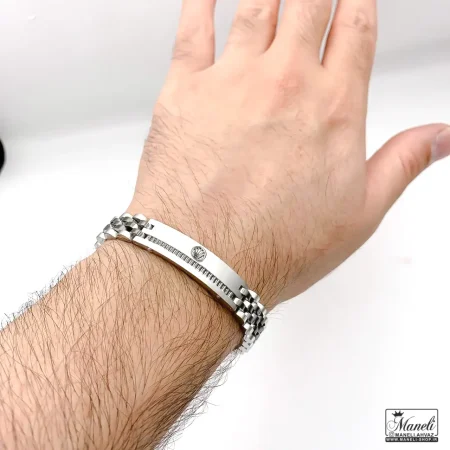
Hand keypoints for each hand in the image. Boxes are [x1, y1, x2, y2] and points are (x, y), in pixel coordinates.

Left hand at [129, 0, 448, 308]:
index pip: (355, 26)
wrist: (203, 260)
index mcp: (332, 108)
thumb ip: (402, 164)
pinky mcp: (183, 91)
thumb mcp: (360, 214)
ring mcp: (231, 81)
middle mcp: (285, 82)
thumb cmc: (276, 245)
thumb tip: (443, 135)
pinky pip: (193, 28)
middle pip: (308, 2)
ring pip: (257, 5)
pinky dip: (200, 1)